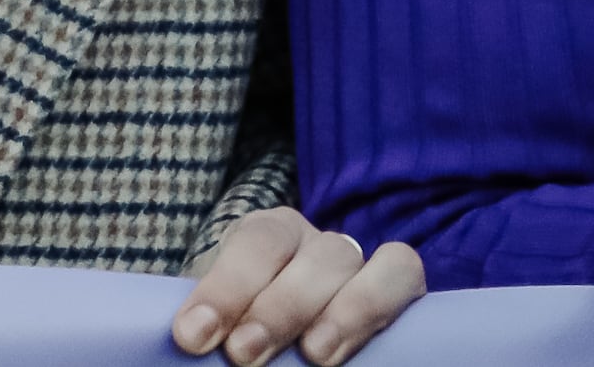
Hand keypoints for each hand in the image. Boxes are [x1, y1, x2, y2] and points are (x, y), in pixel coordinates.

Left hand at [170, 210, 422, 366]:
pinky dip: (379, 302)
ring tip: (315, 356)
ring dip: (338, 310)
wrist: (274, 342)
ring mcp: (356, 262)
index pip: (253, 243)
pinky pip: (402, 271)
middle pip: (306, 254)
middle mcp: (312, 243)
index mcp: (266, 237)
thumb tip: (192, 343)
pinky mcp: (396, 285)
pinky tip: (362, 347)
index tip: (194, 336)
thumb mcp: (225, 328)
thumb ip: (214, 328)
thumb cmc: (243, 334)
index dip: (225, 288)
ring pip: (353, 260)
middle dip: (277, 307)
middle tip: (244, 354)